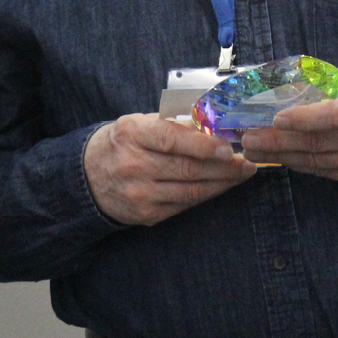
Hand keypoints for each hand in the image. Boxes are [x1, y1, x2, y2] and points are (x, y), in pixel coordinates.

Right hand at [83, 113, 258, 226]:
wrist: (89, 177)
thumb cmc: (121, 143)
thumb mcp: (138, 123)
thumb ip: (172, 125)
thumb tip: (211, 126)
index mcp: (131, 133)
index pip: (170, 139)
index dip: (202, 144)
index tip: (228, 147)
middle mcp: (134, 164)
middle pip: (188, 168)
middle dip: (224, 167)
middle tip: (247, 162)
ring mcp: (141, 193)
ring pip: (192, 190)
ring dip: (222, 183)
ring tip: (241, 175)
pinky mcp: (147, 214)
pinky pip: (185, 204)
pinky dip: (206, 195)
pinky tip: (220, 187)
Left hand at [239, 67, 337, 188]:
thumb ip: (320, 84)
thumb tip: (275, 89)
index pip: (335, 113)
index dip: (303, 118)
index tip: (274, 118)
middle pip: (319, 141)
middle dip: (276, 141)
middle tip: (248, 138)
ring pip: (320, 161)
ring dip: (283, 157)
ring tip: (255, 150)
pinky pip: (330, 173)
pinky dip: (303, 166)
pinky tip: (283, 159)